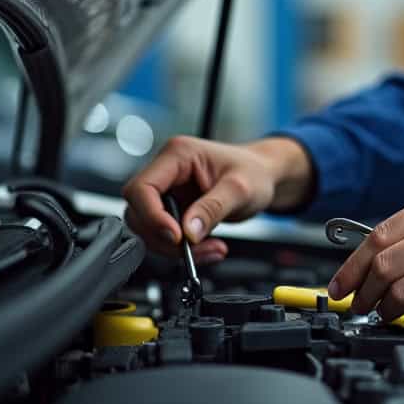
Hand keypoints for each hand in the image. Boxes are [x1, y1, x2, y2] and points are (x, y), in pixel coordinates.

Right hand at [121, 135, 312, 261]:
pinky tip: (208, 247)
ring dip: (175, 248)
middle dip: (165, 237)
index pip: (142, 188)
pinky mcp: (173, 209)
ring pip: (149, 228)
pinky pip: (164, 235)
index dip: (152, 216)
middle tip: (195, 249)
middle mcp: (167, 171)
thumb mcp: (240, 189)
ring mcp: (168, 191)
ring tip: (211, 248)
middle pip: (139, 211)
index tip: (176, 237)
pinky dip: (182, 249)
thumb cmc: (254, 172)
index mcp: (178, 154)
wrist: (264, 177)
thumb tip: (188, 232)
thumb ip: (213, 208)